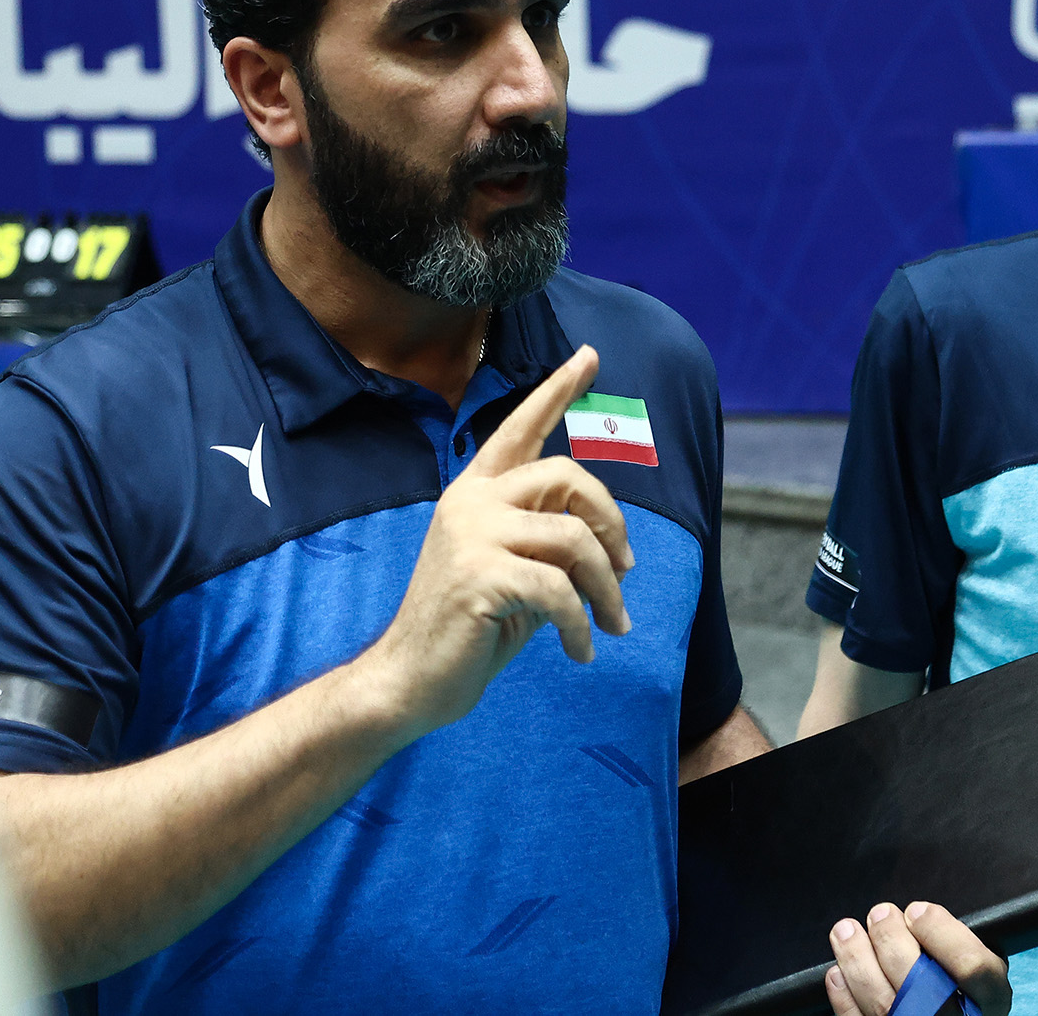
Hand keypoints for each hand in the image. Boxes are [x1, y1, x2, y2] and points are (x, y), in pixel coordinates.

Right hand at [362, 345, 634, 738]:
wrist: (411, 681)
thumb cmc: (469, 627)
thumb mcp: (514, 569)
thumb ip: (546, 539)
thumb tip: (611, 540)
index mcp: (475, 491)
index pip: (520, 427)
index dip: (557, 390)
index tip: (589, 356)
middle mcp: (471, 500)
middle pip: (568, 475)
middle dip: (612, 523)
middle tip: (626, 570)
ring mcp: (472, 534)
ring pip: (574, 538)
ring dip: (607, 588)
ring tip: (613, 622)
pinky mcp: (481, 575)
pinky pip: (560, 590)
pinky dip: (582, 625)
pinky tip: (581, 651)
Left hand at [826, 902, 1010, 1015]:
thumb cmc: (958, 991)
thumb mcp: (977, 969)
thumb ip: (954, 943)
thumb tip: (914, 916)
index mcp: (987, 1000)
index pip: (971, 964)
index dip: (939, 932)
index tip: (917, 910)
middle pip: (918, 982)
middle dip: (890, 939)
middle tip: (879, 914)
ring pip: (880, 1002)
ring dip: (856, 959)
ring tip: (846, 931)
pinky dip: (844, 994)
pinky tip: (839, 971)